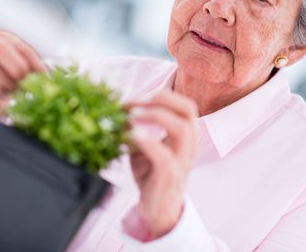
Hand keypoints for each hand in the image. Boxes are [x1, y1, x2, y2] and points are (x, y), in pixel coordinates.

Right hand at [0, 31, 45, 130]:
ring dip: (6, 83)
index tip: (43, 77)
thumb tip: (47, 80)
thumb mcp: (23, 73)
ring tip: (15, 92)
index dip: (35, 63)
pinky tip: (3, 100)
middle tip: (25, 82)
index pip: (21, 46)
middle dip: (17, 67)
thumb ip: (34, 71)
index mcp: (2, 40)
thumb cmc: (6, 82)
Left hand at [128, 90, 197, 238]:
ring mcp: (182, 160)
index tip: (133, 99)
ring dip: (154, 116)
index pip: (184, 104)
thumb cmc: (151, 173)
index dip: (160, 95)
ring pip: (181, 129)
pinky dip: (147, 141)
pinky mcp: (170, 175)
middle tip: (134, 104)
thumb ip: (134, 127)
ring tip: (131, 116)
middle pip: (188, 109)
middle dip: (160, 99)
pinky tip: (130, 135)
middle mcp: (189, 144)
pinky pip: (163, 155)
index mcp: (186, 134)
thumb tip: (116, 109)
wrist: (157, 208)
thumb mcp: (142, 145)